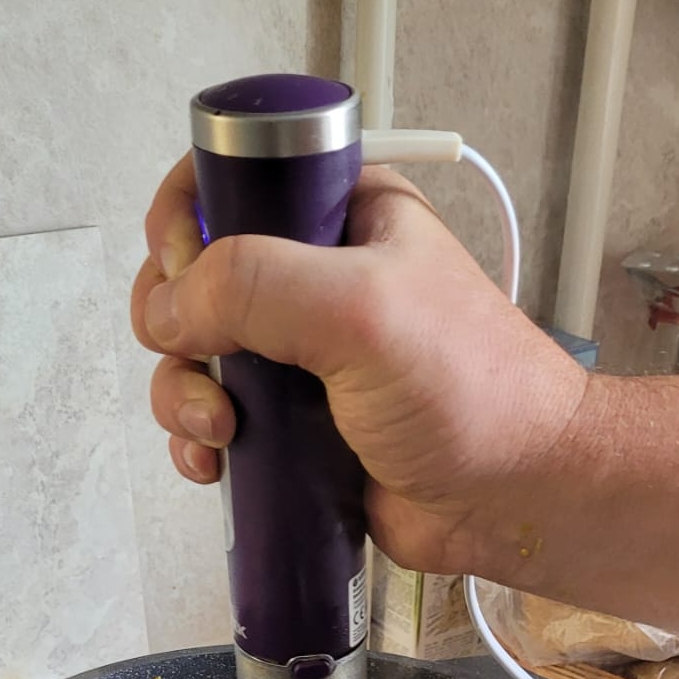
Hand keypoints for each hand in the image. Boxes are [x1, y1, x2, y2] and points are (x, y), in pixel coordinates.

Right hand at [131, 154, 586, 577]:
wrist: (511, 498)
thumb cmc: (474, 395)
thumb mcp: (360, 309)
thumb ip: (253, 285)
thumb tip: (166, 306)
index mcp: (342, 217)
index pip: (232, 180)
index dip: (187, 217)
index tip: (182, 267)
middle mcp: (315, 281)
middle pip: (194, 276)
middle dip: (173, 321)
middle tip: (197, 357)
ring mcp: (301, 358)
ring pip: (195, 357)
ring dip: (182, 394)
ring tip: (221, 430)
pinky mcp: (294, 425)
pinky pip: (216, 421)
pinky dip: (198, 442)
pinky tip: (216, 461)